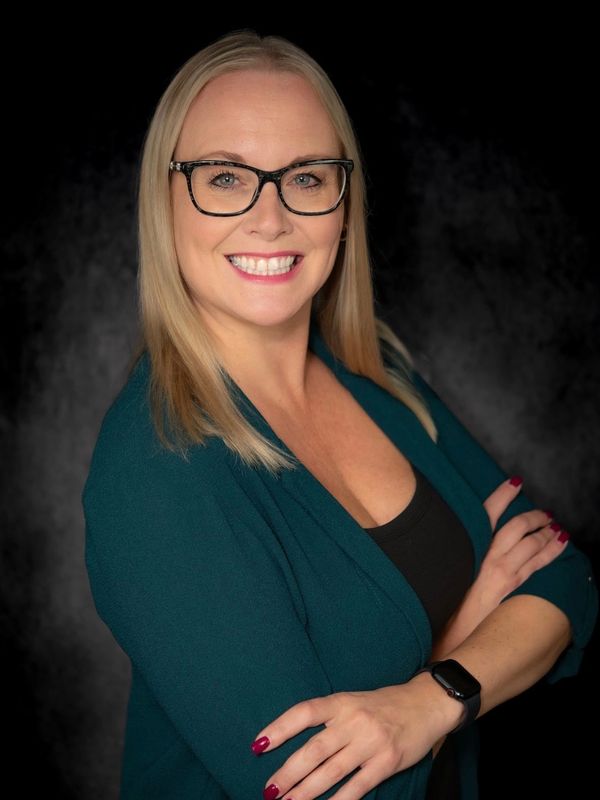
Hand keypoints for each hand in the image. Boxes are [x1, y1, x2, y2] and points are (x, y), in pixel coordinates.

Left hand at [251, 676, 462, 799]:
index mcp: (342, 701)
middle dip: (288, 773)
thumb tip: (296, 744)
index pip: (304, 712)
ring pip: (331, 771)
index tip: (259, 744)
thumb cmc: (384, 704)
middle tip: (269, 790)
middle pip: (313, 749)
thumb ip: (330, 719)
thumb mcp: (354, 701)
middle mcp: (353, 720)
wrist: (426, 704)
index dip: (280, 728)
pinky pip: (357, 786)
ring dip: (306, 792)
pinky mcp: (386, 762)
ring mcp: (370, 742)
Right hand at [430, 476, 569, 661]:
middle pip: (516, 525)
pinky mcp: (514, 585)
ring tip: (555, 526)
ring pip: (531, 542)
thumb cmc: (446, 601)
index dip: (503, 495)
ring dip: (546, 531)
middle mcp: (487, 555)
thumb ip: (456, 553)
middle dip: (533, 516)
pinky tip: (560, 544)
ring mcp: (503, 570)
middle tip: (544, 513)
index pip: (487, 513)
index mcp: (469, 547)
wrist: (451, 631)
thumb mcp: (447, 571)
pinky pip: (539, 562)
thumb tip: (461, 539)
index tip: (515, 483)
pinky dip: (552, 550)